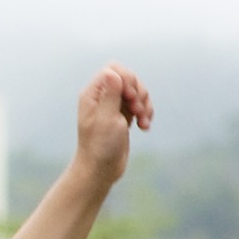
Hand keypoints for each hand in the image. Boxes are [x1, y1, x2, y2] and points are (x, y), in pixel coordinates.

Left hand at [73, 64, 154, 187]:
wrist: (101, 169)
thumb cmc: (100, 146)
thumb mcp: (107, 118)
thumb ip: (111, 94)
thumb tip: (112, 71)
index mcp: (92, 94)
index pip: (113, 69)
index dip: (127, 78)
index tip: (130, 96)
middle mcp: (101, 97)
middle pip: (129, 78)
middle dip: (139, 92)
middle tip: (137, 110)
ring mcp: (113, 106)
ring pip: (137, 91)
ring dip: (145, 104)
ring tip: (143, 122)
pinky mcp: (123, 116)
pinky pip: (140, 105)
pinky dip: (146, 113)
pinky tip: (144, 126)